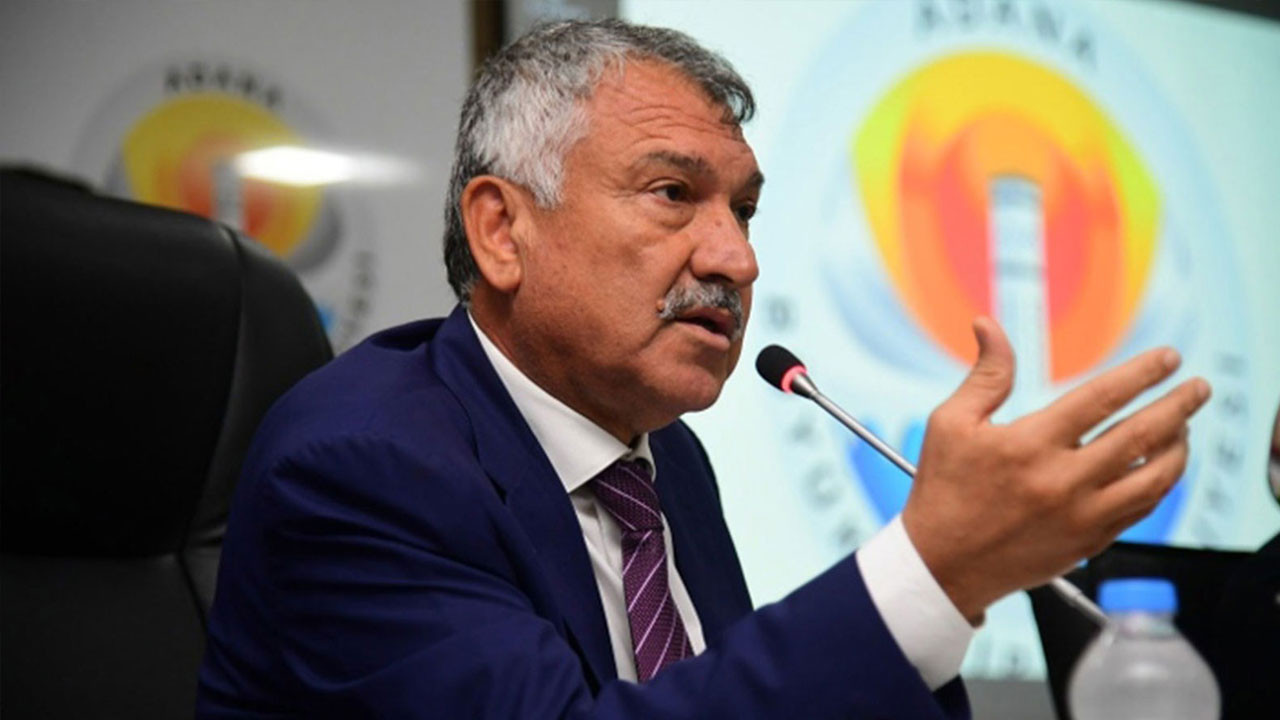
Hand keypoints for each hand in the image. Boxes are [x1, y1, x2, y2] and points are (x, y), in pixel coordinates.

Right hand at [901, 317, 1210, 622]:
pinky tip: (1159, 466)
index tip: (1168, 358)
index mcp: (1030, 446)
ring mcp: (1081, 516)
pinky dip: (1159, 483)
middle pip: (1141, 436)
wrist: (942, 565)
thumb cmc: (943, 490)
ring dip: (1178, 448)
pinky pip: (1141, 509)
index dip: (1141, 374)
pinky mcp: (1088, 543)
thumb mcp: (951, 424)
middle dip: (1179, 405)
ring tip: (1183, 427)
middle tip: (1199, 387)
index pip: (1101, 399)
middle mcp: (1062, 482)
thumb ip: (985, 375)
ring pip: (1154, 479)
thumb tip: (989, 326)